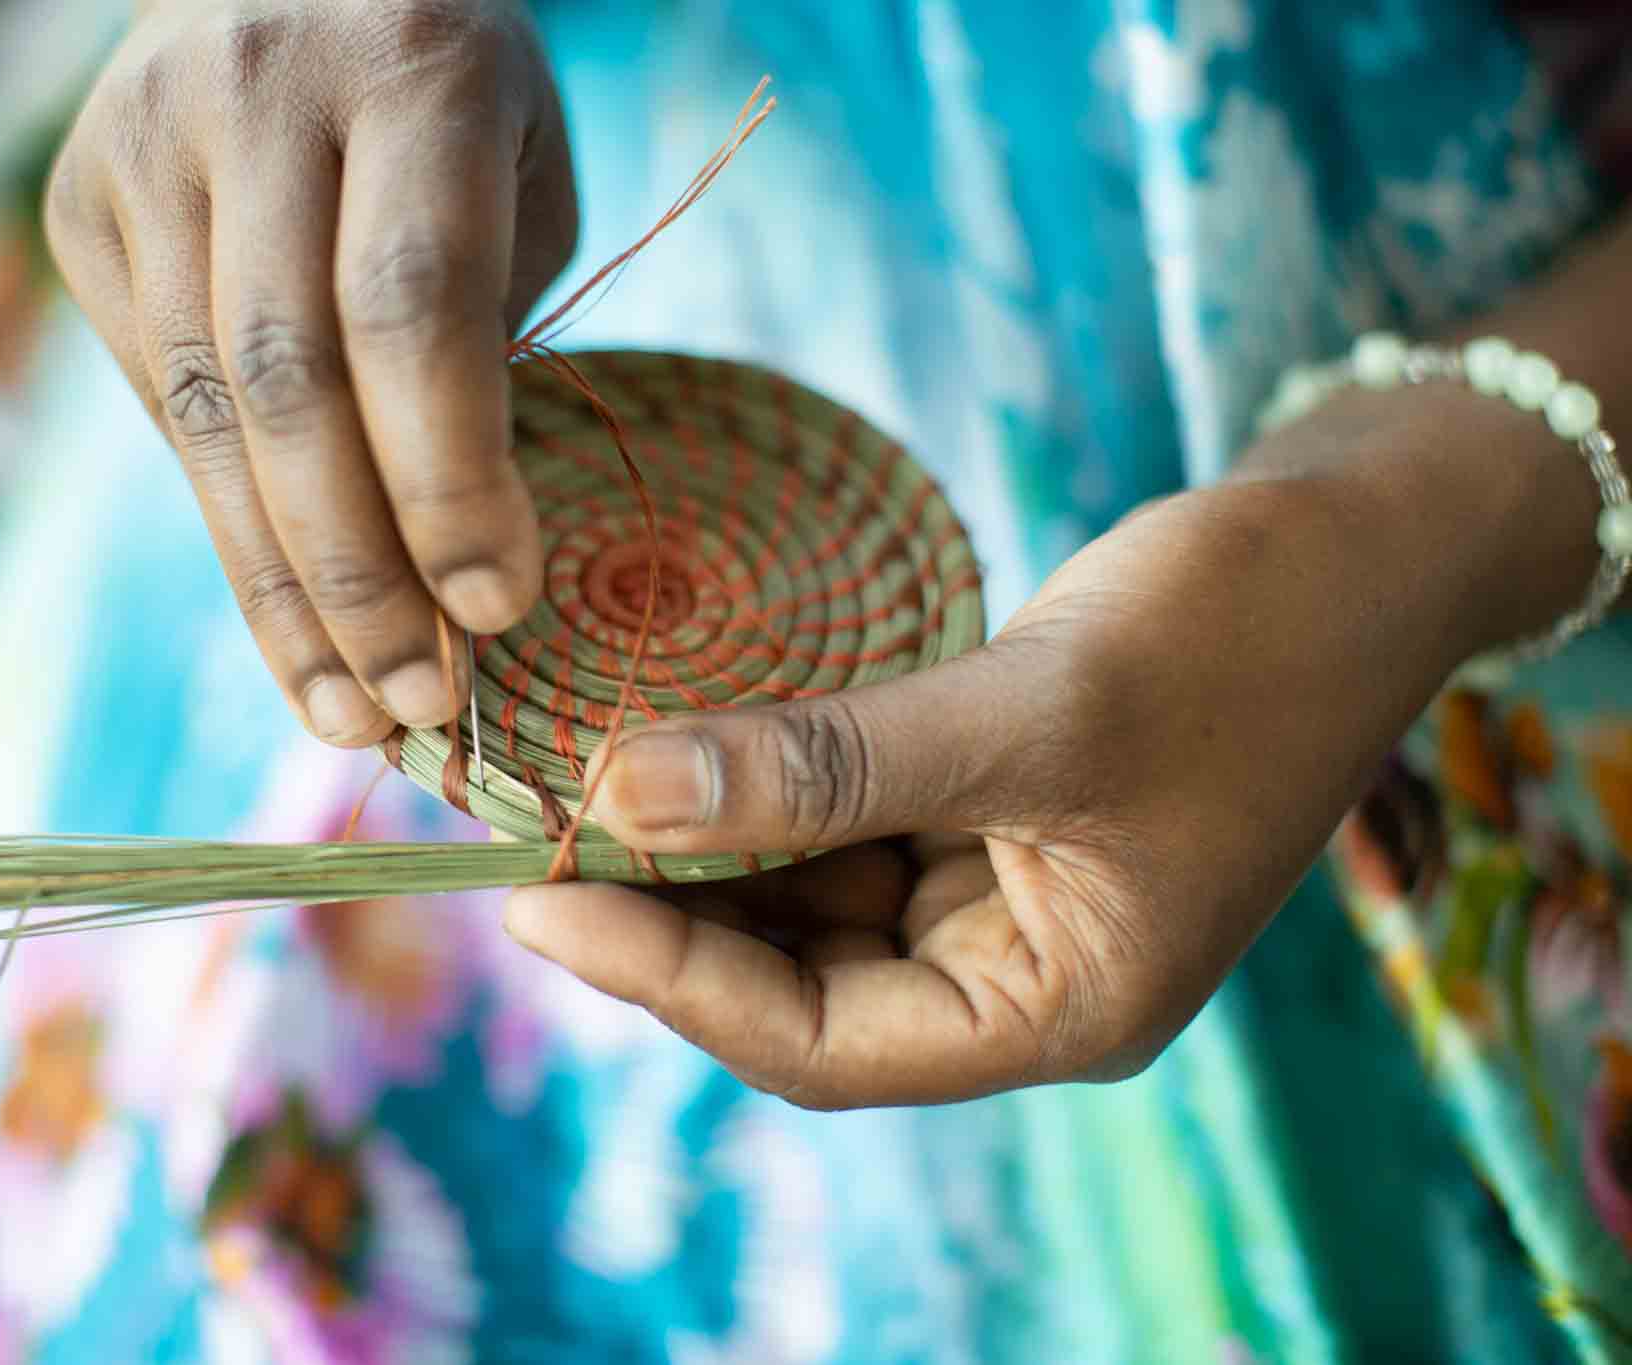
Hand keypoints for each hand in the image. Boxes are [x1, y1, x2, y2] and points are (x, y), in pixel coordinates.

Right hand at [46, 0, 576, 742]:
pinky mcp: (76, 202)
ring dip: (281, 587)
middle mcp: (256, 93)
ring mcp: (143, 144)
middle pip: (290, 380)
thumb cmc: (449, 92)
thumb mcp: (521, 171)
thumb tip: (451, 558)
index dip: (449, 480)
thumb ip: (491, 333)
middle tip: (417, 709)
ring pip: (205, 412)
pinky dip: (232, 519)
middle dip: (358, 575)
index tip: (498, 612)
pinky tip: (291, 611)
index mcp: (411, 66)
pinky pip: (160, 399)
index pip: (414, 306)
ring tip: (348, 711)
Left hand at [504, 437, 1538, 1108]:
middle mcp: (1019, 975)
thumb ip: (827, 764)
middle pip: (796, 985)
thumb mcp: (1035, 708)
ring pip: (807, 904)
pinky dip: (761, 791)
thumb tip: (624, 792)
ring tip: (574, 788)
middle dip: (665, 912)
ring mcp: (1000, 894)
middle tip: (526, 834)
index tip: (539, 895)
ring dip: (699, 849)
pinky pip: (841, 828)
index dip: (670, 978)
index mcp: (1060, 1009)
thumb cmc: (1248, 631)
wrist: (1368, 540)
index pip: (821, 1042)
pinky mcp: (983, 813)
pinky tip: (679, 743)